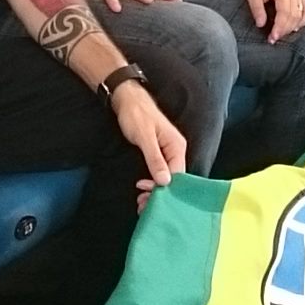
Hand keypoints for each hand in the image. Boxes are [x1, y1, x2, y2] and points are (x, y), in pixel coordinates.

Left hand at [110, 81, 184, 199]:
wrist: (127, 100)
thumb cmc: (136, 115)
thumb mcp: (145, 137)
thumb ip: (155, 159)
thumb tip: (165, 181)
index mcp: (177, 146)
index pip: (178, 175)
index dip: (164, 188)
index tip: (147, 196)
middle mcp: (176, 151)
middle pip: (172, 179)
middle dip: (158, 193)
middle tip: (141, 204)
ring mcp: (167, 153)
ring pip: (165, 177)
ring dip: (154, 190)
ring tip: (140, 202)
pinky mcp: (158, 154)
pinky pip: (159, 173)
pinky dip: (152, 183)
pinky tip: (143, 191)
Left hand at [243, 0, 304, 41]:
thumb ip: (257, 9)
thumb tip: (261, 24)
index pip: (285, 12)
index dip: (280, 27)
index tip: (272, 37)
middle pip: (294, 16)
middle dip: (284, 30)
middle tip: (273, 39)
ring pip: (301, 14)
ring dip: (292, 27)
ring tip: (280, 34)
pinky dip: (303, 20)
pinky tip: (295, 28)